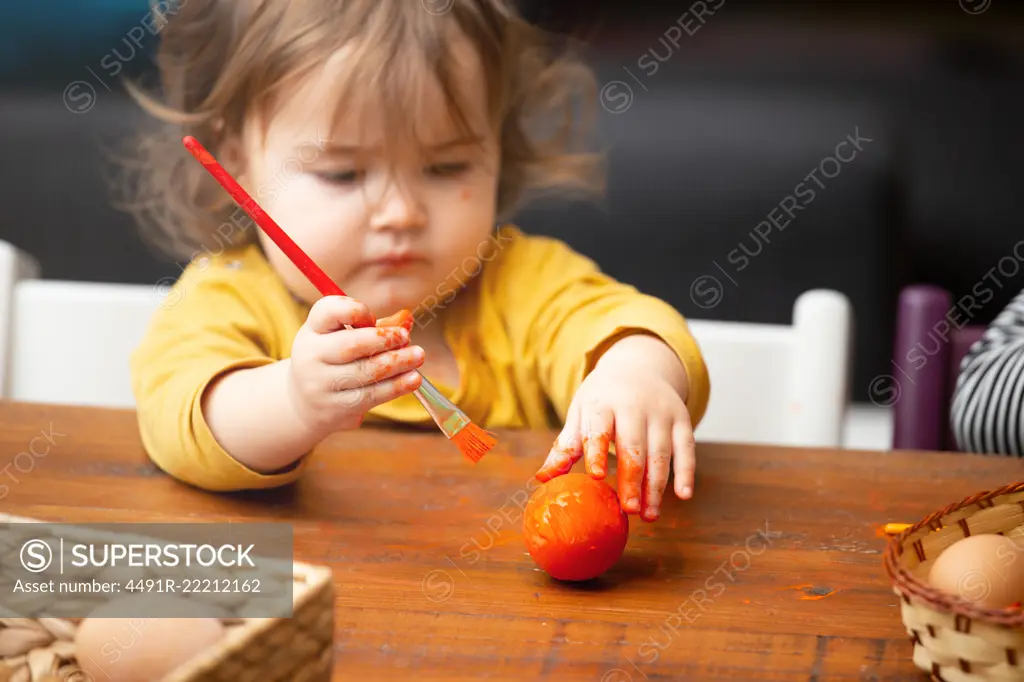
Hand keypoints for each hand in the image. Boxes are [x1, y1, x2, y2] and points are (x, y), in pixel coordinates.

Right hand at [287, 296, 423, 433]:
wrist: (305, 404)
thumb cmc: (333, 360)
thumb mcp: (343, 337)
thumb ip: (374, 327)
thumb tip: (407, 319)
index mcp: (312, 330)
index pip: (328, 311)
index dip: (355, 310)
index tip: (372, 317)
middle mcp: (311, 356)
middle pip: (351, 345)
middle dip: (384, 339)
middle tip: (406, 337)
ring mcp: (321, 385)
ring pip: (365, 373)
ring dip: (397, 363)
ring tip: (418, 356)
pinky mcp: (335, 408)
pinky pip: (371, 396)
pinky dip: (396, 386)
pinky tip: (413, 379)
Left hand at [534, 361, 694, 521]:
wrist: (638, 367)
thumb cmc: (602, 399)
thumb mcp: (580, 414)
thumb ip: (565, 446)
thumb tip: (542, 479)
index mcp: (602, 403)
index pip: (599, 428)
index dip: (597, 451)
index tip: (595, 476)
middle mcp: (634, 405)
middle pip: (634, 446)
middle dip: (632, 479)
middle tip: (628, 509)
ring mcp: (661, 412)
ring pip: (661, 453)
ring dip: (656, 486)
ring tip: (648, 515)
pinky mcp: (682, 420)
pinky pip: (687, 448)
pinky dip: (686, 473)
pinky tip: (683, 496)